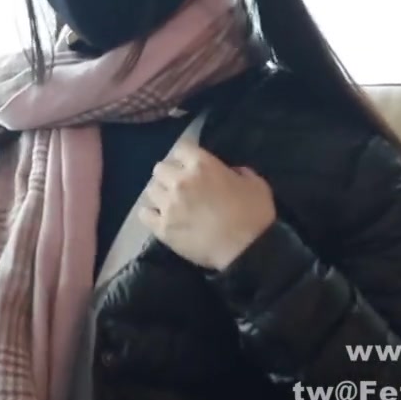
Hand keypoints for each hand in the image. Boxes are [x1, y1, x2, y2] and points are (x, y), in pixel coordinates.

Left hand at [138, 138, 276, 270]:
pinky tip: (159, 218)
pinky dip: (150, 214)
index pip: (181, 149)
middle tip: (179, 186)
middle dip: (169, 175)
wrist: (246, 251)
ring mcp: (169, 204)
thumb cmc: (254, 215)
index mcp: (202, 165)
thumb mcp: (256, 184)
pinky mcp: (162, 228)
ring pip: (151, 190)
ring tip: (169, 203)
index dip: (185, 157)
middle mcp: (180, 180)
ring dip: (160, 194)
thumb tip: (230, 172)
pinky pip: (144, 214)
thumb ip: (239, 172)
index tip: (190, 165)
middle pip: (160, 168)